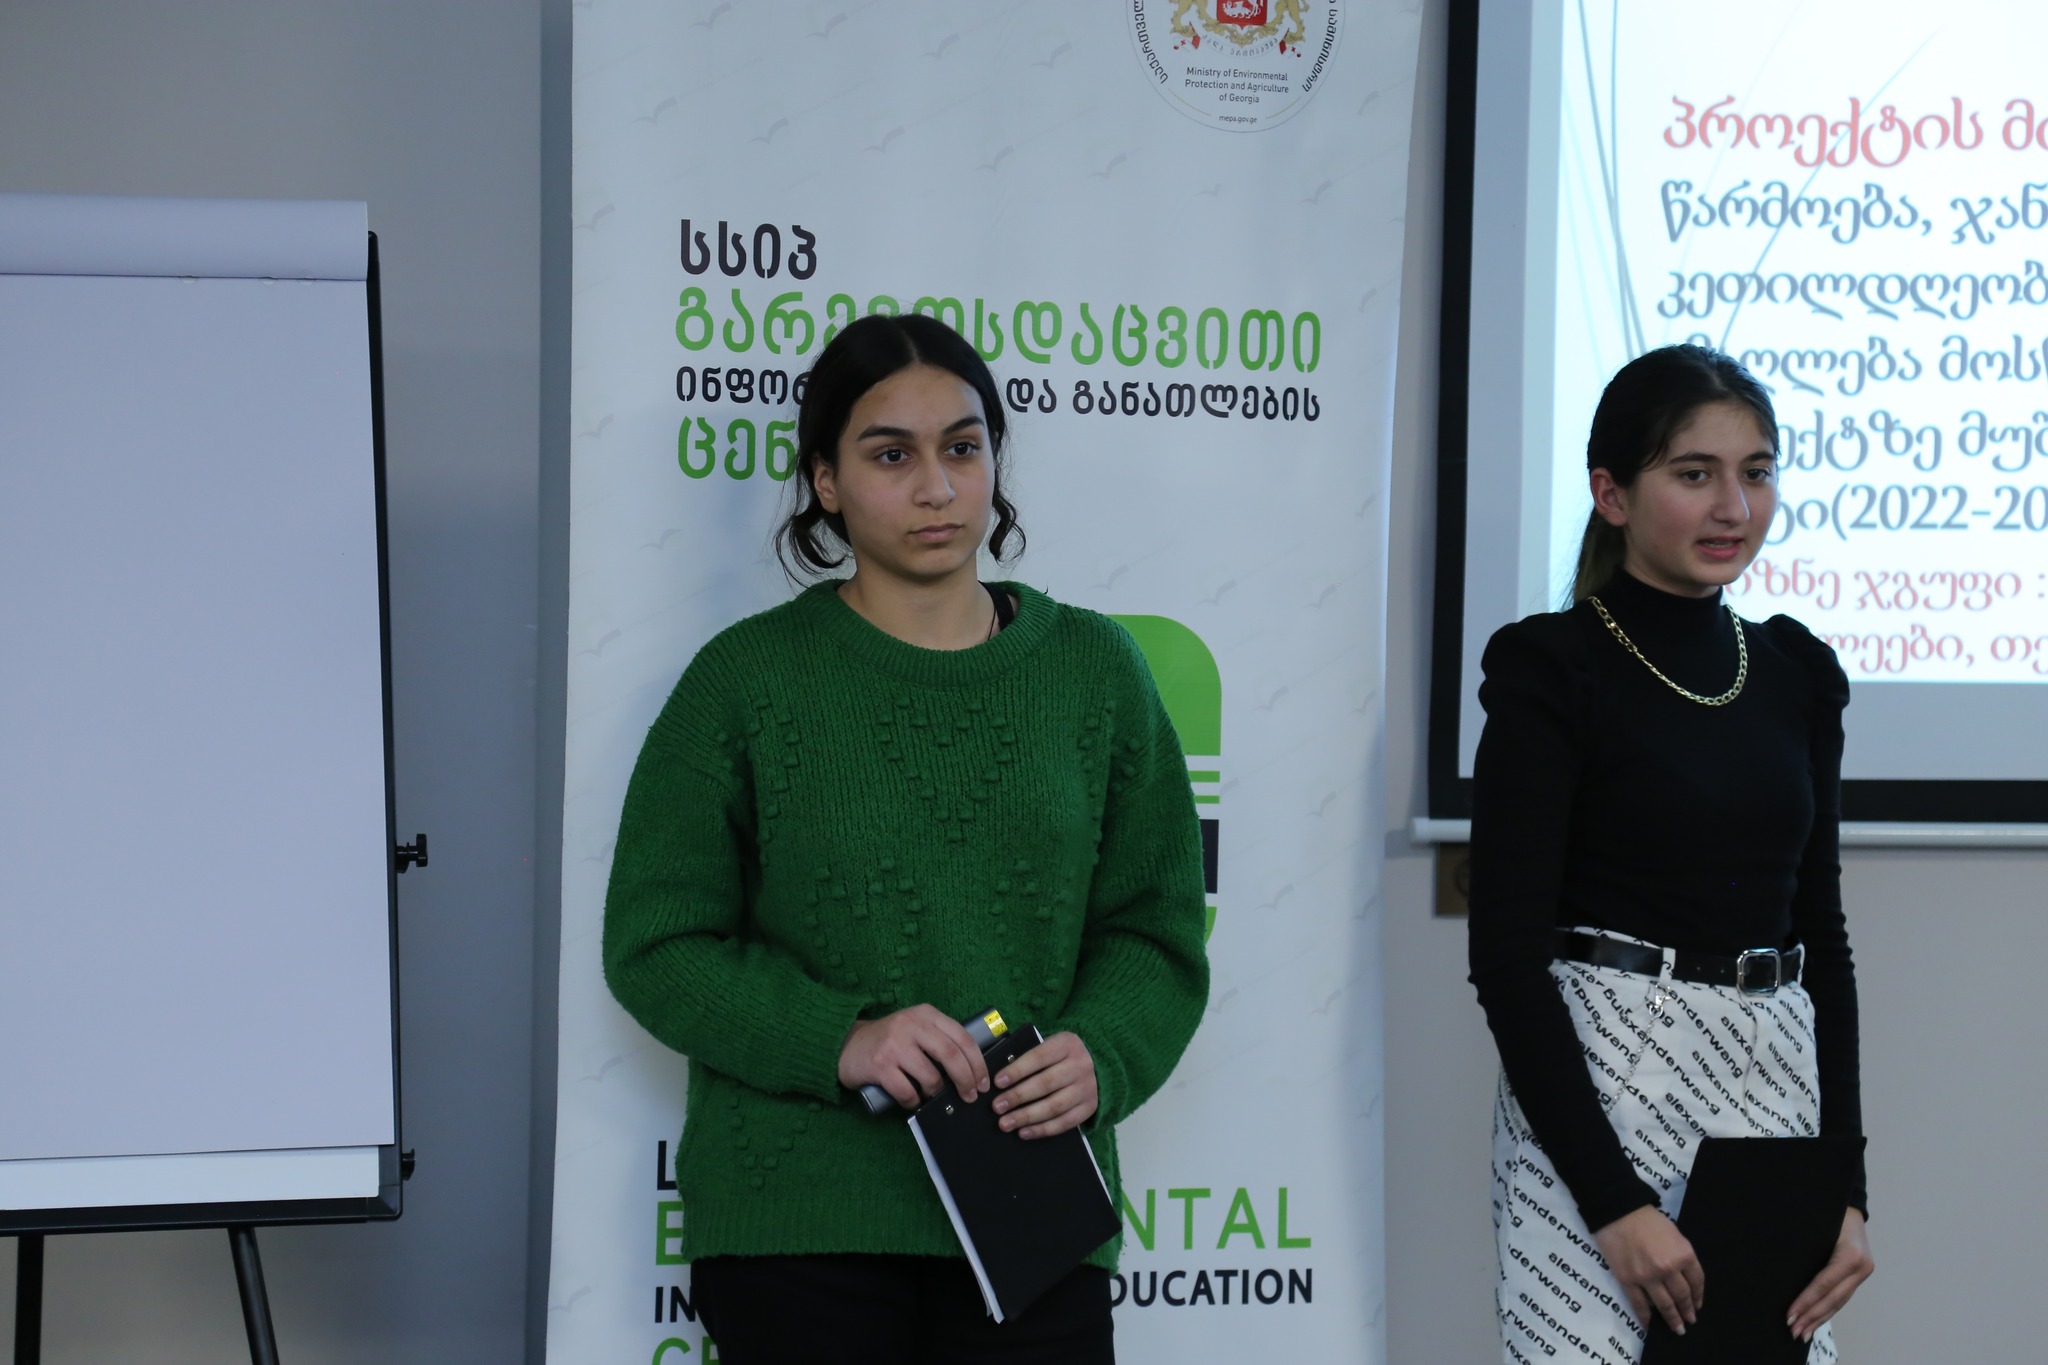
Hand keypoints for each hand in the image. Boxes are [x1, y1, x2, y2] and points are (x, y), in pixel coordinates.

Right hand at [837, 1005, 990, 1108]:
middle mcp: (911, 1025)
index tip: (983, 1082)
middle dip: (966, 1080)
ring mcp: (894, 1044)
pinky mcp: (879, 1065)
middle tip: (969, 1096)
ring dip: (936, 1093)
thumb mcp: (916, 1029)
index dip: (978, 1063)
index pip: (962, 1037)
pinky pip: (907, 1092)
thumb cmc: (890, 1042)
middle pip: (951, 1056)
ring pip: (931, 1077)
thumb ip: (939, 1040)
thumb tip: (972, 1071)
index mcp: (926, 1014)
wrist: (847, 1045)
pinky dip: (914, 1102)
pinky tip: (912, 1101)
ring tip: (932, 1096)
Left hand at [990, 1031, 1096, 1138]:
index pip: (1038, 1058)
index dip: (1016, 1071)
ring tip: (1006, 1123)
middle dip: (1018, 1097)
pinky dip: (1042, 1130)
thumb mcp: (1050, 1046)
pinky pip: (1064, 1123)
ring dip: (1026, 1117)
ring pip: (1054, 1106)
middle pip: (1045, 1084)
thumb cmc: (1061, 1056)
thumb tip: (1002, 1079)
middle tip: (997, 1107)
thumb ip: (1030, 1058)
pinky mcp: (1088, 1107)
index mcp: (1067, 1044)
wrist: (1097, 1064)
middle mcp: (1080, 1066)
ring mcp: (1086, 1088)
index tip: (997, 1082)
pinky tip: (1023, 1132)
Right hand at [1593, 1205, 1703, 1335]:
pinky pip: (1639, 1304)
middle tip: (1690, 1321)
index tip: (1697, 1305)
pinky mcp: (1628, 1280)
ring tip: (1677, 1328)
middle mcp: (1668, 1269)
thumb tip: (1682, 1275)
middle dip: (1687, 1311)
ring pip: (1664, 1304)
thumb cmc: (1647, 1218)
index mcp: (1684, 1255)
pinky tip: (1649, 1325)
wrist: (1617, 1210)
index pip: (1697, 1282)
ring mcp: (1647, 1277)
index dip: (1698, 1296)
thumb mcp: (1674, 1234)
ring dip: (1672, 1318)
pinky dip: (1645, 1317)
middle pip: (1682, 1296)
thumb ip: (1681, 1255)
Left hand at [1787, 1208, 1872, 1342]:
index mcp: (1850, 1255)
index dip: (1806, 1301)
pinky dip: (1828, 1309)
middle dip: (1812, 1316)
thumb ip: (1805, 1248)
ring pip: (1839, 1301)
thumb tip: (1781, 1272)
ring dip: (1820, 1318)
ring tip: (1803, 1332)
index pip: (1823, 1284)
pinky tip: (1817, 1320)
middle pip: (1833, 1298)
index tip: (1790, 1314)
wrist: (1851, 1204)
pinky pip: (1842, 1296)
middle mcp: (1861, 1267)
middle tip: (1793, 1331)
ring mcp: (1863, 1272)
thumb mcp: (1817, 1226)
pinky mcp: (1860, 1275)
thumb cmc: (1828, 1211)